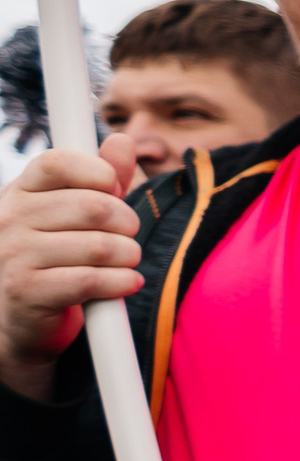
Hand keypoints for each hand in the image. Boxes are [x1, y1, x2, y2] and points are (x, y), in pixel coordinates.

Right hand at [0, 134, 141, 400]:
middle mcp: (11, 219)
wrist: (21, 319)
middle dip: (126, 222)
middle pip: (93, 206)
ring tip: (126, 260)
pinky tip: (126, 282)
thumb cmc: (55, 259)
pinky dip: (121, 282)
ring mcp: (15, 255)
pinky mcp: (30, 291)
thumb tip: (122, 141)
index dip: (98, 172)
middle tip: (128, 234)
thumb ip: (103, 179)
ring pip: (99, 246)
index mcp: (21, 192)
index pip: (58, 162)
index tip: (114, 190)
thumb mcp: (76, 214)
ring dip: (128, 255)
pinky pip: (92, 280)